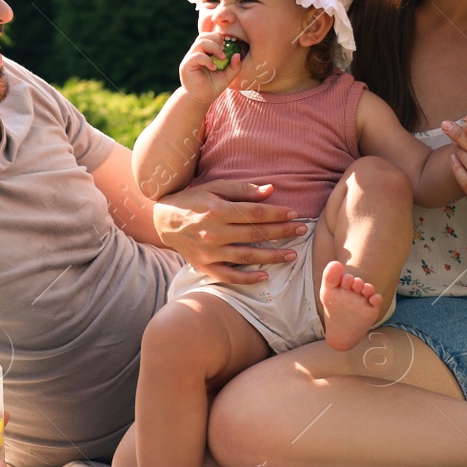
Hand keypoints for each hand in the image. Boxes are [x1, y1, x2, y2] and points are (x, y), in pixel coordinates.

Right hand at [152, 179, 305, 284]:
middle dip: (281, 233)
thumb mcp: (215, 188)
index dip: (276, 214)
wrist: (164, 220)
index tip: (294, 214)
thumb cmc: (194, 199)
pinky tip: (264, 276)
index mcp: (218, 211)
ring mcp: (209, 252)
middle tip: (302, 231)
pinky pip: (228, 276)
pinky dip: (247, 278)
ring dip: (272, 257)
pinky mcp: (204, 266)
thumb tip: (270, 191)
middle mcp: (214, 232)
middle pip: (255, 234)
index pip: (254, 213)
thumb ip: (242, 190)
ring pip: (246, 256)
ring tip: (292, 256)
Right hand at [178, 32, 241, 104]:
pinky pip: (196, 56)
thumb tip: (238, 54)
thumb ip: (234, 66)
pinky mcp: (186, 65)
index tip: (228, 48)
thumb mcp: (227, 76)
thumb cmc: (212, 86)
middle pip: (204, 36)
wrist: (200, 99)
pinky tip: (214, 68)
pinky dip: (207, 60)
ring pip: (200, 42)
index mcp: (204, 52)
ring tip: (222, 58)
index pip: (210, 36)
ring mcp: (190, 58)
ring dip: (213, 48)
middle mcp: (196, 52)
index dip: (219, 39)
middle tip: (224, 53)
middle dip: (216, 41)